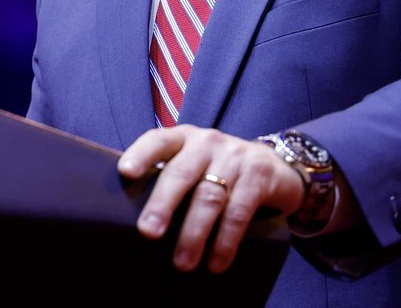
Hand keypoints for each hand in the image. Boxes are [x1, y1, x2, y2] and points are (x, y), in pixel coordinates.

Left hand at [117, 125, 305, 273]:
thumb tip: (128, 217)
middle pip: (181, 173)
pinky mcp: (259, 175)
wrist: (275, 166)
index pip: (158, 140)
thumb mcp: (194, 164)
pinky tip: (216, 262)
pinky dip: (226, 240)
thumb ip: (169, 178)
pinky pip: (239, 211)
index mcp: (184, 138)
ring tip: (182, 262)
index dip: (141, 155)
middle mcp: (207, 142)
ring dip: (194, 233)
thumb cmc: (219, 171)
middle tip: (148, 232)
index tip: (125, 173)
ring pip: (209, 196)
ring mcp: (235, 157)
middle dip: (163, 204)